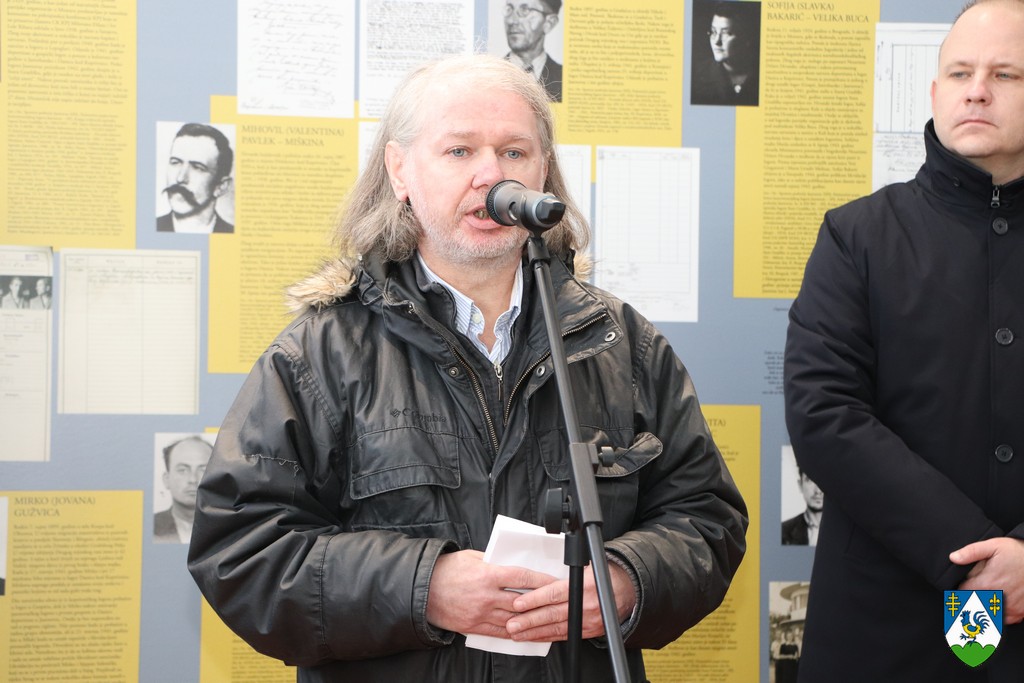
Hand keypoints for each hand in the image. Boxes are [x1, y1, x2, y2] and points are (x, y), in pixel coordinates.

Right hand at [425, 550, 561, 636]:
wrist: (421, 590)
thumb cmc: (446, 570)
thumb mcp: (471, 557)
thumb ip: (493, 561)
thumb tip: (513, 562)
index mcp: (487, 575)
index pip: (522, 577)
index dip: (541, 580)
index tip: (554, 581)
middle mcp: (486, 596)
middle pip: (522, 601)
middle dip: (541, 602)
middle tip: (556, 601)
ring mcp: (480, 614)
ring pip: (513, 620)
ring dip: (531, 620)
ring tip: (545, 618)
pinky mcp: (473, 627)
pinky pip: (499, 632)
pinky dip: (514, 632)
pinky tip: (525, 630)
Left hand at [504, 561, 636, 641]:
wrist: (626, 590)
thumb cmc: (601, 576)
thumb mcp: (585, 567)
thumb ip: (563, 574)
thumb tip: (535, 578)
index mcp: (584, 585)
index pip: (554, 593)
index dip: (534, 600)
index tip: (518, 604)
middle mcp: (586, 604)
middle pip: (552, 614)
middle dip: (529, 620)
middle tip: (511, 624)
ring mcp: (588, 620)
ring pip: (556, 628)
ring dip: (534, 632)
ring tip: (516, 633)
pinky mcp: (588, 631)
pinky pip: (563, 635)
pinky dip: (546, 637)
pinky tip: (533, 637)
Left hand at [950, 537, 1023, 624]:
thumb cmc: (1017, 553)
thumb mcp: (993, 546)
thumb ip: (971, 552)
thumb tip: (953, 557)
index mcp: (987, 583)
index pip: (962, 592)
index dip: (960, 587)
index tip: (963, 583)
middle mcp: (998, 599)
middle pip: (973, 604)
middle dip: (969, 598)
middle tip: (974, 589)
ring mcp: (1010, 608)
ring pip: (987, 614)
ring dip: (983, 608)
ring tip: (985, 597)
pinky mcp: (1020, 612)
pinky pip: (1004, 620)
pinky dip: (998, 615)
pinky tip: (997, 604)